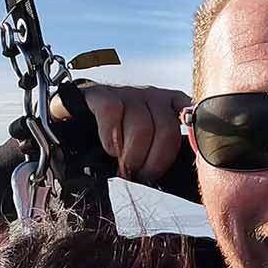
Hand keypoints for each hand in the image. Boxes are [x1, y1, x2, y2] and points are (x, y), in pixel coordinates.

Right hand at [52, 83, 189, 184]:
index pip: (192, 119)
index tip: (183, 163)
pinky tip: (109, 149)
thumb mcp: (146, 149)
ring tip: (123, 168)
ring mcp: (127, 92)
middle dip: (154, 161)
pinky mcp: (101, 94)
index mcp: (169, 107)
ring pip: (141, 125)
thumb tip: (194, 161)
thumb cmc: (115, 143)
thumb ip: (169, 152)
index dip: (190, 141)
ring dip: (132, 155)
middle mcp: (152, 96)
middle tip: (140, 175)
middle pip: (167, 129)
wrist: (73, 126)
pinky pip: (112, 112)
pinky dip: (111, 137)